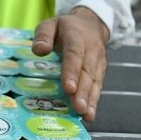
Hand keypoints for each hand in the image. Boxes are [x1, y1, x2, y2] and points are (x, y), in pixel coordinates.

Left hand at [32, 7, 109, 121]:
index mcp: (77, 37)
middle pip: (87, 72)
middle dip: (82, 92)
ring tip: (85, 115)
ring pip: (95, 81)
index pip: (75, 55)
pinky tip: (89, 115)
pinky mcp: (101, 71)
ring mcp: (98, 61)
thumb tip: (39, 51)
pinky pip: (98, 86)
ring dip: (90, 99)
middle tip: (78, 108)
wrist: (91, 24)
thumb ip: (43, 35)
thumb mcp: (50, 24)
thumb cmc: (65, 27)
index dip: (72, 72)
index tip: (68, 89)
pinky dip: (94, 101)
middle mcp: (91, 50)